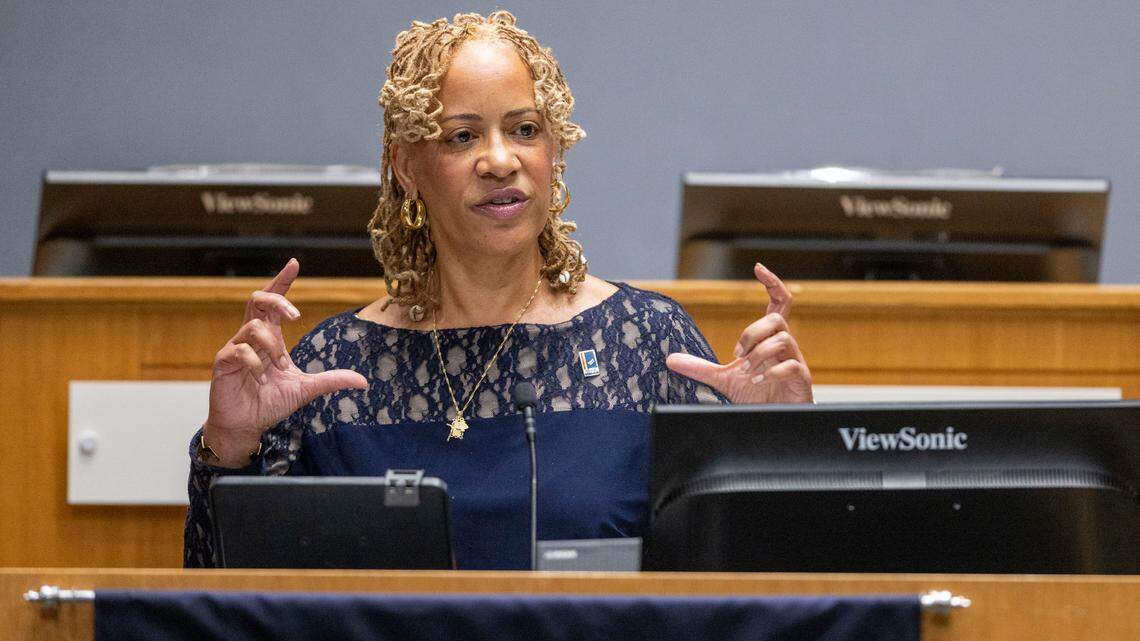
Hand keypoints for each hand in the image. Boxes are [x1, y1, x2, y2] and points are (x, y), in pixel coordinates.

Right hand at [203, 258, 368, 465]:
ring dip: (272, 345)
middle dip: (277, 300)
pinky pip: (238, 350)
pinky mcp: (223, 363)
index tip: (295, 263)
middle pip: (257, 300)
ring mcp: (235, 348)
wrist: (247, 426)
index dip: (282, 281)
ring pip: (252, 326)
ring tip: (281, 366)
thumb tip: (363, 382)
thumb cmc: (270, 403)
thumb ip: (331, 381)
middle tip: (296, 315)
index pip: (273, 301)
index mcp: (270, 337)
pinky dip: (256, 363)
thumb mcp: (306, 389)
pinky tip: (263, 379)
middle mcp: (251, 337)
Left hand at [666, 262, 812, 403]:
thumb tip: (671, 359)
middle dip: (752, 332)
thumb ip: (700, 368)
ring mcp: (795, 361)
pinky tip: (757, 381)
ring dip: (759, 354)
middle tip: (737, 354)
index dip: (772, 284)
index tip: (758, 268)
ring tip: (747, 371)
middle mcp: (785, 346)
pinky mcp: (801, 379)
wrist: (773, 420)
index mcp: (770, 339)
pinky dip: (771, 372)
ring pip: (785, 339)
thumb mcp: (723, 379)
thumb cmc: (756, 395)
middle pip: (777, 319)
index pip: (778, 303)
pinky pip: (792, 366)